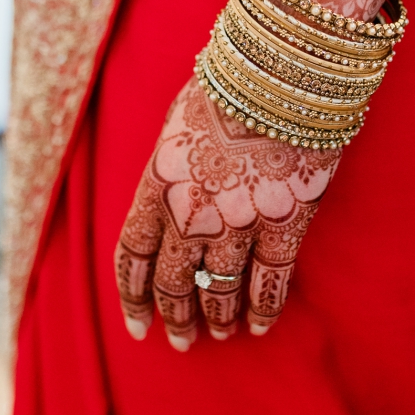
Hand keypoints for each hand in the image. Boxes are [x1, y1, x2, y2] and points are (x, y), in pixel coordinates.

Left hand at [115, 80, 338, 349]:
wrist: (279, 75)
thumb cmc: (224, 88)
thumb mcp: (175, 126)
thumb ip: (167, 170)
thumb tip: (166, 195)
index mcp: (154, 187)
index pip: (132, 255)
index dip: (132, 295)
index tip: (136, 324)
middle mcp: (188, 214)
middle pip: (172, 282)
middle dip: (174, 317)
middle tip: (179, 340)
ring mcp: (236, 224)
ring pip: (217, 289)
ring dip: (216, 317)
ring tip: (218, 333)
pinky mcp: (282, 226)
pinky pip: (270, 282)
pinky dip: (264, 309)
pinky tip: (261, 324)